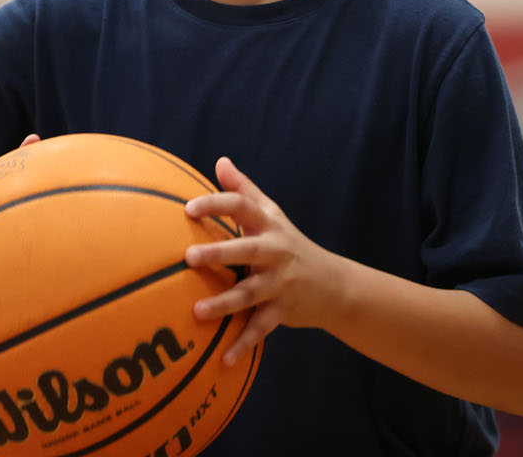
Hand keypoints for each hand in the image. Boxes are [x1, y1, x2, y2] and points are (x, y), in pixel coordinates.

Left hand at [184, 156, 345, 365]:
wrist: (334, 284)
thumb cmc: (290, 243)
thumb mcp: (272, 214)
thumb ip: (244, 189)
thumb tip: (220, 161)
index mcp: (268, 225)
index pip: (241, 207)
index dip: (216, 205)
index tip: (188, 208)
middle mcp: (275, 251)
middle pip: (246, 250)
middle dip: (219, 253)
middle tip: (189, 257)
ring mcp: (280, 283)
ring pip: (250, 294)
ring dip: (224, 304)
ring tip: (196, 312)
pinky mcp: (283, 310)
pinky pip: (261, 328)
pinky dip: (243, 344)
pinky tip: (223, 361)